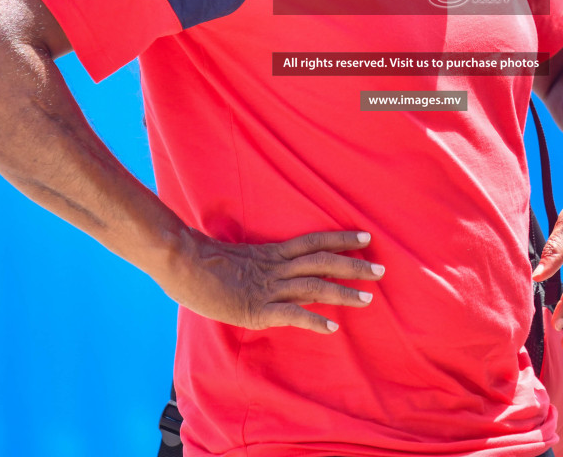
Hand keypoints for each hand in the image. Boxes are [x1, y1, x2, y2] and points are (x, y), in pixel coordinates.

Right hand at [157, 229, 383, 333]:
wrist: (180, 262)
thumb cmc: (199, 260)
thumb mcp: (234, 258)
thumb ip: (253, 266)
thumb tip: (260, 272)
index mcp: (271, 253)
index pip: (314, 241)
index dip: (341, 237)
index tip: (366, 236)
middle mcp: (275, 267)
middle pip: (323, 262)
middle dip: (354, 265)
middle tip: (382, 269)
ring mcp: (267, 287)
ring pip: (314, 286)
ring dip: (343, 292)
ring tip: (369, 298)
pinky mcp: (256, 308)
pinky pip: (290, 313)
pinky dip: (313, 320)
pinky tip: (332, 328)